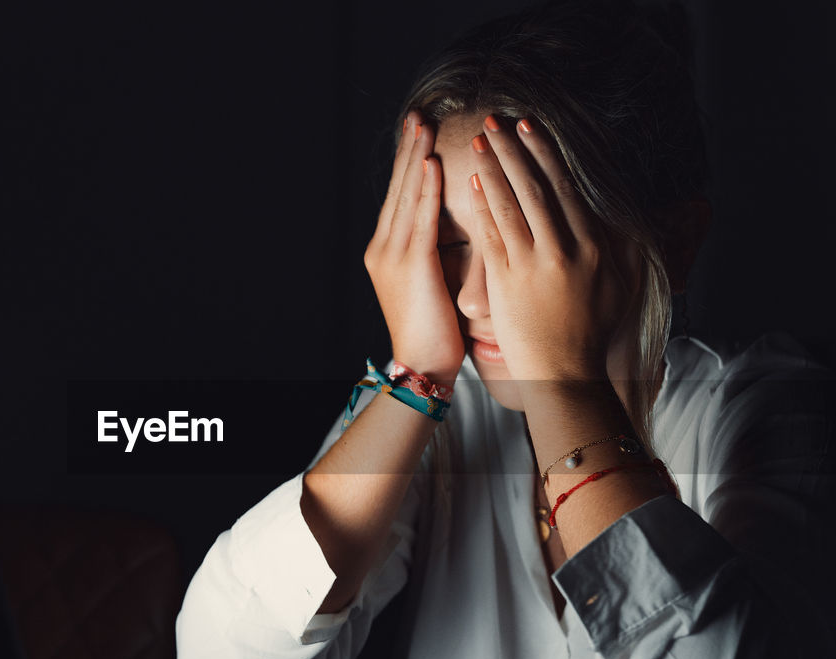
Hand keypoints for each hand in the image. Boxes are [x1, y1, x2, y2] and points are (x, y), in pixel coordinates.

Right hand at [363, 112, 465, 384]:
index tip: (418, 132)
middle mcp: (383, 248)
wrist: (423, 365)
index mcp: (387, 252)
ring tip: (423, 126)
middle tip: (417, 115)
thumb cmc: (435, 333)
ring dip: (415, 157)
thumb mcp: (431, 285)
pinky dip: (425, 188)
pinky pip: (419, 218)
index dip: (408, 163)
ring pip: (406, 196)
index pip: (400, 198)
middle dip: (408, 150)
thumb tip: (452, 232)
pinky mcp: (411, 265)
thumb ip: (433, 255)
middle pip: (398, 189)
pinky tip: (432, 163)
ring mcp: (393, 255)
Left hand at [465, 115, 636, 382]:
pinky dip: (483, 205)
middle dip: (517, 149)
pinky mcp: (509, 282)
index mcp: (594, 245)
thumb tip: (638, 216)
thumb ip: (627, 246)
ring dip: (496, 168)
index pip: (566, 188)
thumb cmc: (592, 331)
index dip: (546, 154)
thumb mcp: (624, 285)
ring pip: (513, 204)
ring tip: (482, 141)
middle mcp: (566, 249)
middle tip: (500, 120)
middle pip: (538, 187)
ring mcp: (535, 265)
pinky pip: (493, 235)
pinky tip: (472, 182)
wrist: (564, 373)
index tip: (531, 128)